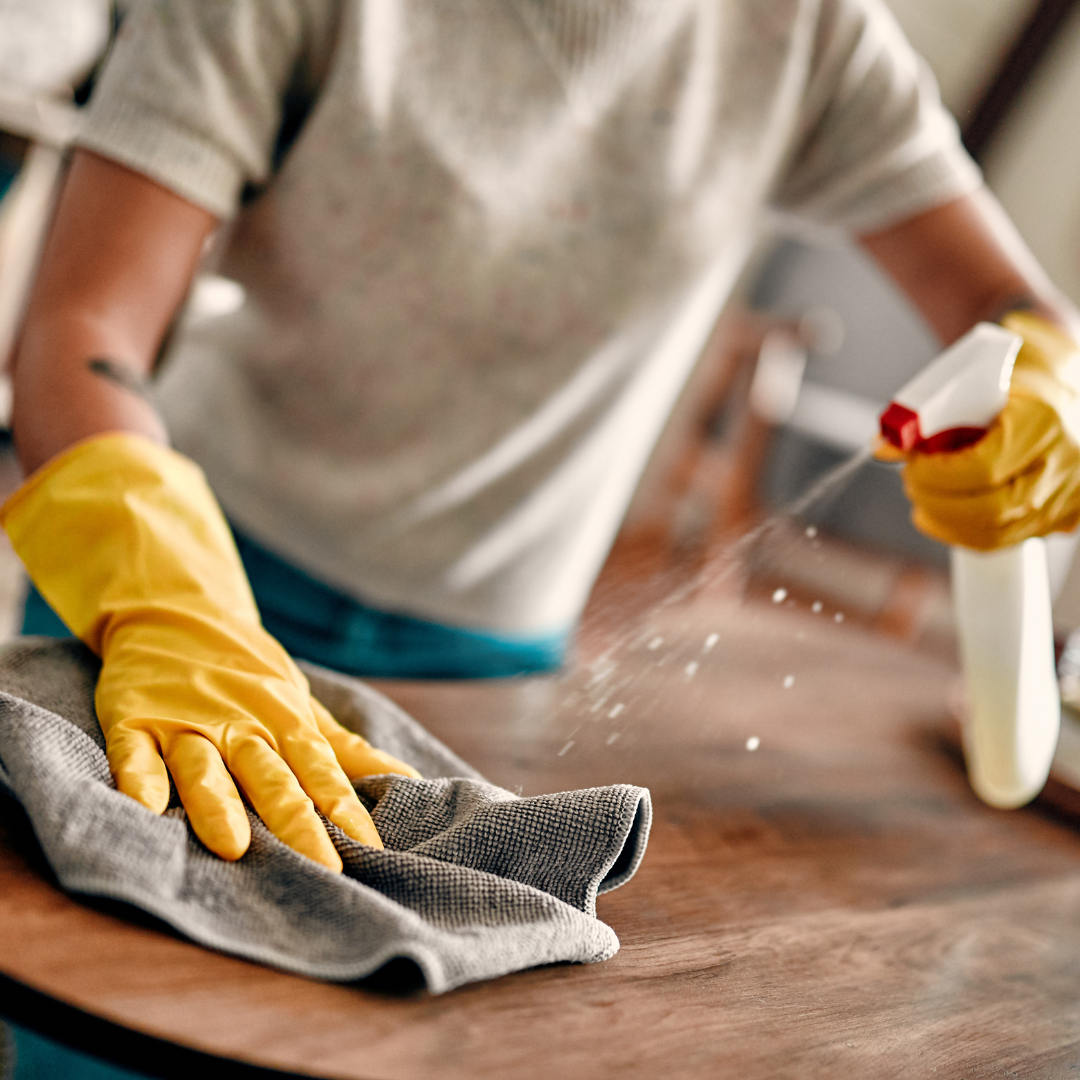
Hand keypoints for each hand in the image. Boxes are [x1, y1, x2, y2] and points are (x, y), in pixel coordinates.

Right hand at [2, 434, 419, 870]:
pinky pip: (135, 752)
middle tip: (320, 869)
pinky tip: (144, 808)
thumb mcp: (302, 706)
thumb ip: (346, 750)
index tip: (371, 853)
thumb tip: (409, 780)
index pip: (322, 772)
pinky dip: (138, 777)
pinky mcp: (135, 719)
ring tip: (233, 846)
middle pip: (272, 779)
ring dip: (219, 805)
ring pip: (205, 768)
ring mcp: (186, 722)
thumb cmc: (249, 675)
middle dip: (297, 824)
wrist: (178, 612)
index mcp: (285, 724)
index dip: (346, 812)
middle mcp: (240, 726)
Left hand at [884, 312, 1079, 549]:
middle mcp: (1064, 463)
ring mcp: (1067, 495)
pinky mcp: (1062, 515)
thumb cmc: (1013, 377)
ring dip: (946, 521)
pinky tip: (945, 513)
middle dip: (937, 502)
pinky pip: (1008, 540)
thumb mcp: (969, 378)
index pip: (984, 468)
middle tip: (912, 482)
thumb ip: (924, 411)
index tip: (912, 464)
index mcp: (1043, 420)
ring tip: (924, 495)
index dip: (937, 475)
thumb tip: (881, 446)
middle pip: (991, 511)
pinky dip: (966, 532)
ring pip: (997, 535)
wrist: (1062, 382)